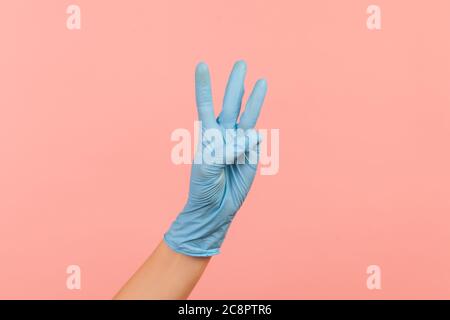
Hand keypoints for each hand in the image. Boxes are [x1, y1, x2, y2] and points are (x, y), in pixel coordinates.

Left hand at [164, 61, 267, 255]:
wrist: (215, 207)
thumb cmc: (204, 186)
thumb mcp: (208, 166)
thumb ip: (226, 149)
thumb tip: (252, 135)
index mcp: (207, 134)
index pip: (205, 104)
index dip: (204, 85)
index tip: (201, 64)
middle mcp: (224, 134)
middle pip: (231, 103)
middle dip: (235, 83)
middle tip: (241, 63)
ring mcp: (240, 143)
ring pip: (248, 116)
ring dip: (254, 99)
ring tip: (262, 80)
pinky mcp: (252, 155)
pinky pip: (255, 143)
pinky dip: (250, 145)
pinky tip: (244, 155)